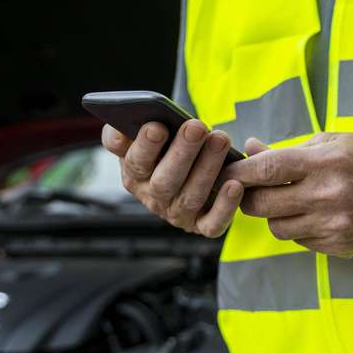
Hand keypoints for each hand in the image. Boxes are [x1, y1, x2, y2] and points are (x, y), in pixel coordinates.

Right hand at [102, 120, 243, 237]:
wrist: (192, 168)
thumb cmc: (165, 148)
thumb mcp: (139, 138)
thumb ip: (122, 133)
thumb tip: (118, 132)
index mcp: (134, 175)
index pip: (136, 163)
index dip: (146, 146)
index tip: (157, 126)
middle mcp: (154, 198)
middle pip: (165, 180)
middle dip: (182, 153)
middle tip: (196, 127)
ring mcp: (179, 214)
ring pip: (191, 196)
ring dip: (207, 169)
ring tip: (220, 140)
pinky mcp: (203, 226)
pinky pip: (214, 222)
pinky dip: (225, 206)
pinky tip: (235, 184)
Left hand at [225, 132, 352, 257]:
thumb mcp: (330, 140)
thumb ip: (288, 150)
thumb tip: (250, 150)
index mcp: (325, 163)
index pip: (267, 170)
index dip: (239, 172)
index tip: (225, 171)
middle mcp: (329, 196)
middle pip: (263, 206)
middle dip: (250, 197)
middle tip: (252, 189)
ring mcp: (335, 225)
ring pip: (278, 228)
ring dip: (276, 214)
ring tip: (292, 199)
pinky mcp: (341, 245)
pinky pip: (300, 241)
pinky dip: (299, 227)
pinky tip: (316, 212)